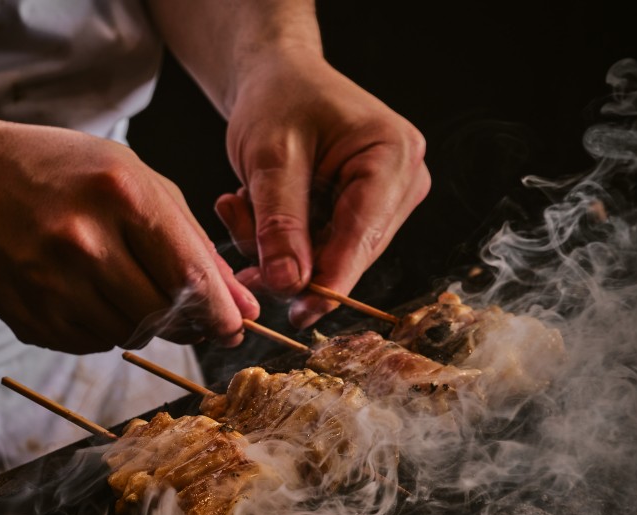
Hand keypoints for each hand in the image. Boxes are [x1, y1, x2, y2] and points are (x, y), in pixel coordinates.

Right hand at [0, 121, 258, 353]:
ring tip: (122, 284)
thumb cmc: (65, 173)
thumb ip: (193, 243)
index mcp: (120, 195)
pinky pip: (91, 343)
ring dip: (141, 322)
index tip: (233, 328)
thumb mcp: (137, 181)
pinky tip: (87, 292)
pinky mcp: (30, 317)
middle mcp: (84, 242)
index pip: (189, 277)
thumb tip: (241, 307)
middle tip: (186, 311)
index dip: (220, 314)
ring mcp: (51, 283)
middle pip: (163, 315)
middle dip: (185, 321)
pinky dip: (102, 326)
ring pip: (128, 335)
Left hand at [216, 48, 429, 328]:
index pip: (364, 234)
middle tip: (236, 225)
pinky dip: (277, 241)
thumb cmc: (278, 100)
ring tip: (238, 204)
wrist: (278, 79)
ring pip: (326, 258)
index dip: (330, 280)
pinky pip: (317, 250)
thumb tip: (289, 285)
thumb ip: (280, 221)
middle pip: (348, 252)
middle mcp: (401, 184)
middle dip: (288, 256)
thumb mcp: (270, 155)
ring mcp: (383, 203)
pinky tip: (249, 209)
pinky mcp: (359, 216)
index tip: (300, 314)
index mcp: (393, 156)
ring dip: (274, 246)